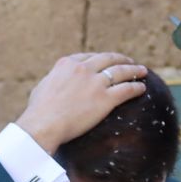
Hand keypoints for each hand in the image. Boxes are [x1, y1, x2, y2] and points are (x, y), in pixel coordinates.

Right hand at [15, 53, 147, 152]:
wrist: (43, 124)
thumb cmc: (38, 111)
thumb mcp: (42, 87)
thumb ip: (53, 80)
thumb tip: (55, 81)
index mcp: (67, 64)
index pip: (89, 57)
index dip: (102, 58)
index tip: (108, 60)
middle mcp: (83, 69)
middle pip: (108, 59)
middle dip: (121, 59)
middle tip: (129, 61)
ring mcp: (96, 83)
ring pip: (121, 71)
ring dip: (134, 70)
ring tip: (142, 71)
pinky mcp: (106, 99)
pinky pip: (127, 89)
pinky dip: (136, 87)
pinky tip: (142, 88)